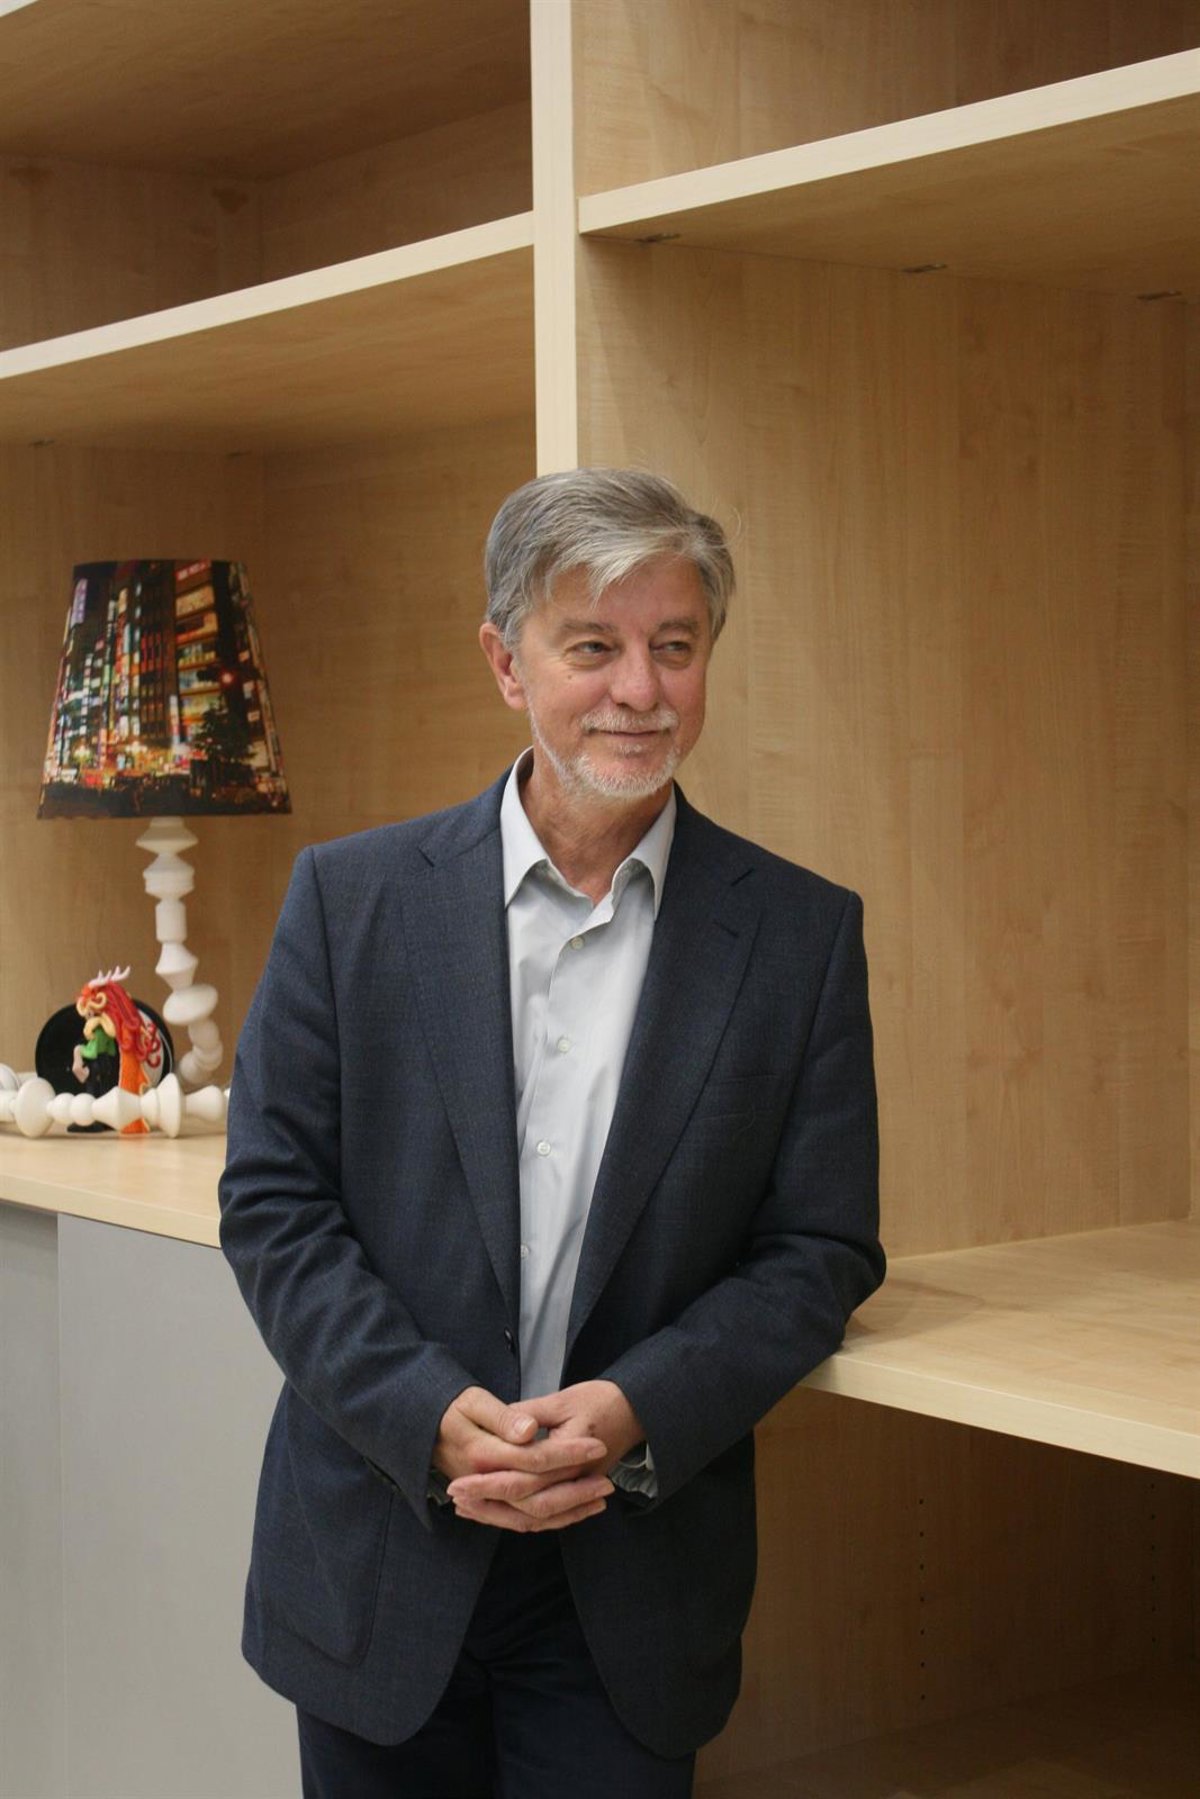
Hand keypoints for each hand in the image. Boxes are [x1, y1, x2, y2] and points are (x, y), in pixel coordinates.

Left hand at [448, 1380, 644, 1532]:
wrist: (636, 1411)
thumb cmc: (600, 1399)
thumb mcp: (564, 1398)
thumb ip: (531, 1414)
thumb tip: (501, 1428)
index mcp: (571, 1453)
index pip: (524, 1476)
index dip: (489, 1482)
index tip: (460, 1482)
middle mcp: (577, 1478)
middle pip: (529, 1504)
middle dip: (489, 1505)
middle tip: (456, 1499)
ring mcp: (579, 1489)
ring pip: (539, 1518)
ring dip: (502, 1517)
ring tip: (469, 1510)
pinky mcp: (578, 1491)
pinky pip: (550, 1517)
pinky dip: (523, 1519)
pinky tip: (499, 1514)